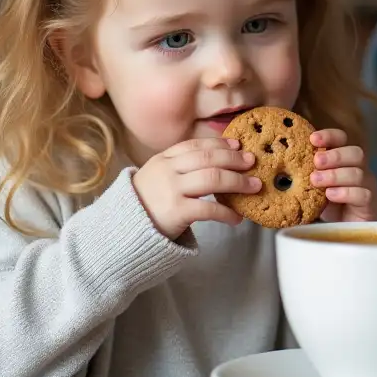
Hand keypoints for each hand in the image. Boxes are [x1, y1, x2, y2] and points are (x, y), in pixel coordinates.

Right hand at [132, 138, 259, 239]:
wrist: (122, 232)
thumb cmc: (146, 205)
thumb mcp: (157, 177)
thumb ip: (180, 168)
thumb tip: (219, 163)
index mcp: (163, 159)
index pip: (195, 145)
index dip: (219, 144)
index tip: (237, 145)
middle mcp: (167, 171)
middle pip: (208, 158)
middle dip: (234, 159)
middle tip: (252, 162)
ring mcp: (171, 190)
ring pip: (213, 178)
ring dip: (238, 181)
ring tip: (254, 187)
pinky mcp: (176, 212)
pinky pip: (209, 209)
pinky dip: (227, 212)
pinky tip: (237, 217)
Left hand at [309, 129, 376, 222]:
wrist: (352, 226)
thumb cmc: (331, 201)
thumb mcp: (316, 185)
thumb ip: (306, 173)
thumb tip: (280, 167)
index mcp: (345, 158)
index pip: (342, 139)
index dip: (329, 136)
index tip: (313, 139)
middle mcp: (359, 168)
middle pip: (355, 153)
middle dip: (334, 155)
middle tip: (316, 161)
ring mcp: (367, 185)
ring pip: (357, 173)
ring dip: (334, 175)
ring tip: (315, 180)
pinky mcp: (369, 204)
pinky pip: (362, 194)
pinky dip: (344, 192)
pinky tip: (330, 195)